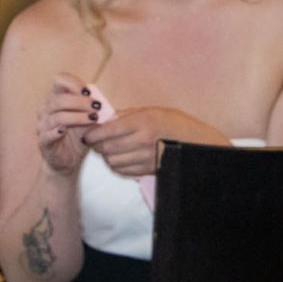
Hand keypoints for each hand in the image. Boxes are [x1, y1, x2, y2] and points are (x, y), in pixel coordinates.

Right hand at [37, 74, 99, 175]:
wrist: (68, 160)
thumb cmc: (78, 136)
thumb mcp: (89, 120)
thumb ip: (95, 111)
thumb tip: (109, 107)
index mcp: (56, 98)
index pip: (59, 80)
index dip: (73, 83)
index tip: (88, 92)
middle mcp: (46, 109)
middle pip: (59, 99)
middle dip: (80, 102)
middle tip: (97, 107)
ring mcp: (43, 126)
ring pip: (57, 117)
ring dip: (77, 117)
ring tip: (93, 119)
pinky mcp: (43, 142)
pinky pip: (47, 135)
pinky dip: (56, 132)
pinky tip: (65, 131)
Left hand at [82, 106, 229, 176]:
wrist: (195, 142)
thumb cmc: (172, 122)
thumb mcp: (150, 111)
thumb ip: (126, 115)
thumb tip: (104, 119)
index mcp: (142, 122)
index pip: (108, 130)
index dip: (93, 134)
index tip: (87, 135)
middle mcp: (142, 141)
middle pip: (107, 148)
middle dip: (96, 146)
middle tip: (93, 142)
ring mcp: (146, 157)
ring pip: (112, 161)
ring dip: (106, 157)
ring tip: (108, 150)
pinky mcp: (148, 170)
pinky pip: (123, 171)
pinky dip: (116, 166)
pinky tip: (119, 158)